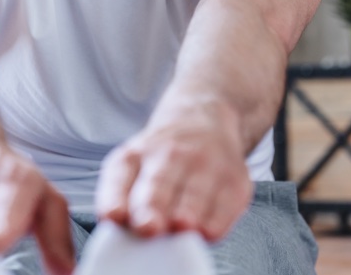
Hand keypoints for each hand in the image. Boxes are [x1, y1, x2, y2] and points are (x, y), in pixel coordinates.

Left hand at [95, 99, 252, 241]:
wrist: (202, 120)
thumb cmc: (162, 157)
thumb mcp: (130, 166)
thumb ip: (118, 198)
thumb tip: (118, 229)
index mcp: (135, 156)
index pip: (120, 177)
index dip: (116, 199)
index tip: (114, 215)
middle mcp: (170, 155)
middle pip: (159, 183)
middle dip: (153, 205)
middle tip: (148, 225)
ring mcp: (205, 163)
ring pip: (195, 194)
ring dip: (188, 212)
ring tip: (182, 227)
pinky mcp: (235, 179)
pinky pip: (227, 204)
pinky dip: (217, 220)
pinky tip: (207, 231)